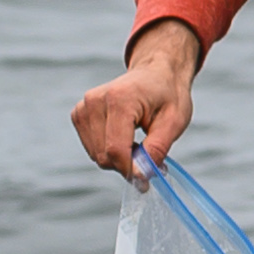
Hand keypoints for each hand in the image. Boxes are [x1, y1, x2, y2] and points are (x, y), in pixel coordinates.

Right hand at [69, 22, 201, 177]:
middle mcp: (94, 101)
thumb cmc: (168, 95)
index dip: (131, 169)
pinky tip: (124, 138)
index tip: (146, 180)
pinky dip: (108, 150)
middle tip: (149, 157)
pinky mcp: (79, 114)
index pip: (116, 149)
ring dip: (118, 158)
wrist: (155, 73)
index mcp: (120, 99)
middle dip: (126, 164)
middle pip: (103, 155)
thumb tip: (140, 176)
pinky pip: (91, 147)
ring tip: (139, 143)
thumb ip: (156, 150)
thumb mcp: (174, 122)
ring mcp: (83, 107)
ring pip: (96, 154)